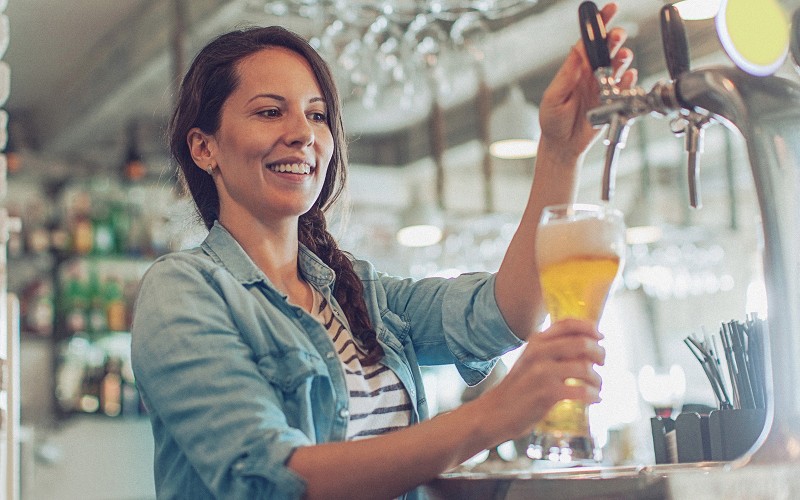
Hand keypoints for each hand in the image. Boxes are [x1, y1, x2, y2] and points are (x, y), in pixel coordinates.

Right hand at [479, 319, 605, 439]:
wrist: (496, 412)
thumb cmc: (519, 388)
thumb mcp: (531, 361)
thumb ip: (552, 351)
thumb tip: (585, 347)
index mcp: (536, 342)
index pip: (567, 324)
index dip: (589, 327)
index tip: (600, 336)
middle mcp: (539, 352)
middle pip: (581, 343)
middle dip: (599, 353)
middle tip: (602, 363)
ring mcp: (543, 372)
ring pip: (585, 368)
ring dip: (598, 379)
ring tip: (598, 387)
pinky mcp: (547, 393)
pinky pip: (581, 391)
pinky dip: (593, 395)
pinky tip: (595, 399)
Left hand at [538, 2, 637, 160]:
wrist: (562, 146)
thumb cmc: (552, 121)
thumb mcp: (553, 97)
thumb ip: (566, 76)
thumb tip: (576, 51)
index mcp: (576, 69)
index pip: (588, 42)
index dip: (598, 24)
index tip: (607, 10)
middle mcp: (592, 74)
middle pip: (607, 49)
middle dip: (614, 38)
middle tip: (616, 36)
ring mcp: (604, 87)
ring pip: (619, 65)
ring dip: (623, 58)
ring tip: (622, 57)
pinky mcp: (613, 101)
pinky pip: (626, 87)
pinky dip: (629, 81)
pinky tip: (628, 78)